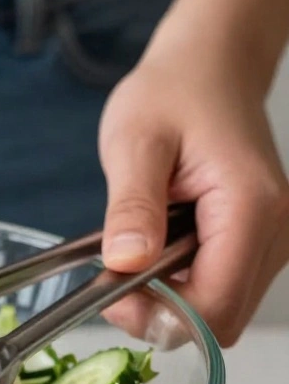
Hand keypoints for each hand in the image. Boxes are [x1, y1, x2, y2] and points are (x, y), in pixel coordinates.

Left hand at [98, 54, 288, 347]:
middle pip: (222, 318)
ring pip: (224, 308)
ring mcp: (276, 238)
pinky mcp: (262, 239)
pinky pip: (225, 284)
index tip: (110, 294)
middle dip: (162, 313)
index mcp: (251, 208)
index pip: (214, 306)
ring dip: (172, 298)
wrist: (208, 65)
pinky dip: (185, 281)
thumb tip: (125, 263)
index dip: (159, 316)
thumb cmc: (172, 92)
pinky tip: (159, 245)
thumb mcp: (134, 143)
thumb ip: (132, 206)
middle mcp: (278, 231)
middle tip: (114, 275)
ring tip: (136, 250)